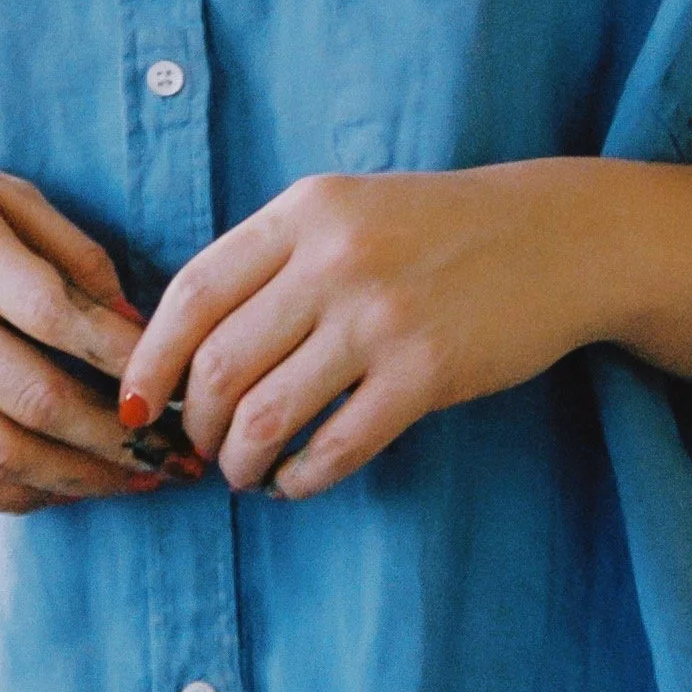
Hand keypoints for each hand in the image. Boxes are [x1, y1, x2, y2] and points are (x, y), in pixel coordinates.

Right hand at [0, 138, 177, 513]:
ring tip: (134, 481)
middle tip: (173, 451)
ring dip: (78, 479)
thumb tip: (138, 325)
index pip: (55, 314)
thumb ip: (72, 252)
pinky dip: (13, 496)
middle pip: (33, 396)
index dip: (124, 357)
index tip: (178, 381)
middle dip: (118, 436)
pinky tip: (62, 488)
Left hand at [118, 165, 595, 499]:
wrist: (556, 238)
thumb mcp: (347, 209)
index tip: (135, 403)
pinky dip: (299, 479)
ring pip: (265, 414)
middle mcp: (335, 258)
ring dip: (237, 461)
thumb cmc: (436, 229)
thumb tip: (184, 346)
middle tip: (196, 448)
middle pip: (217, 364)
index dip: (149, 359)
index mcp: (306, 209)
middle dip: (191, 424)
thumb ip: (272, 259)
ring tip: (241, 472)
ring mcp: (381, 317)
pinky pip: (334, 448)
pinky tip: (294, 482)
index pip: (192, 292)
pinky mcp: (427, 374)